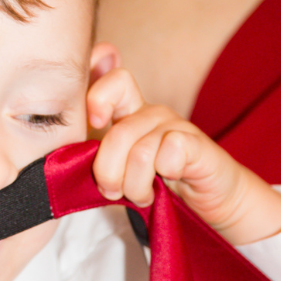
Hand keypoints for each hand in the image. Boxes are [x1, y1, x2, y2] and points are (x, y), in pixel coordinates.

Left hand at [85, 50, 280, 245]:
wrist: (212, 201)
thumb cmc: (162, 186)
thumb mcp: (122, 171)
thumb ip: (98, 156)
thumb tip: (68, 155)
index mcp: (130, 113)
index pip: (111, 79)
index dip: (97, 95)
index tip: (96, 122)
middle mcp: (152, 113)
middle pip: (117, 131)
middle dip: (109, 171)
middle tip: (114, 192)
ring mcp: (176, 126)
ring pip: (141, 151)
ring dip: (136, 185)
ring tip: (144, 195)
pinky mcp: (197, 144)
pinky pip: (170, 152)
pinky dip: (165, 174)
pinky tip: (171, 181)